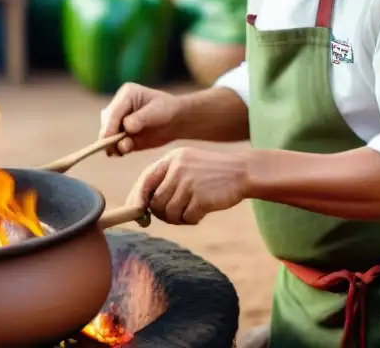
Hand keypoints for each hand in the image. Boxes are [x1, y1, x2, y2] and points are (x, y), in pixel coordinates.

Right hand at [99, 83, 182, 155]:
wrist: (175, 121)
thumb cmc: (167, 110)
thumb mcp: (157, 111)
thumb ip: (141, 118)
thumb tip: (126, 127)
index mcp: (126, 94)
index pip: (113, 111)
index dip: (110, 125)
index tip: (109, 138)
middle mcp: (119, 107)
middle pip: (106, 123)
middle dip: (109, 136)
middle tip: (118, 146)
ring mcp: (118, 121)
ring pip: (107, 135)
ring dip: (112, 144)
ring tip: (126, 148)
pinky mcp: (121, 135)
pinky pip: (114, 144)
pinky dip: (117, 150)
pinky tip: (125, 150)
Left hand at [127, 147, 248, 224]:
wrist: (243, 171)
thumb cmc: (211, 173)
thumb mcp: (187, 165)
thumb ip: (166, 180)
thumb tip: (142, 207)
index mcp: (172, 158)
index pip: (145, 180)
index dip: (136, 198)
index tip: (136, 212)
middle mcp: (178, 168)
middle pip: (155, 201)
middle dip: (162, 214)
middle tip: (175, 214)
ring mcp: (190, 182)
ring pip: (169, 213)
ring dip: (178, 218)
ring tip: (191, 211)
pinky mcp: (202, 197)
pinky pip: (187, 218)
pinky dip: (192, 220)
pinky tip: (202, 211)